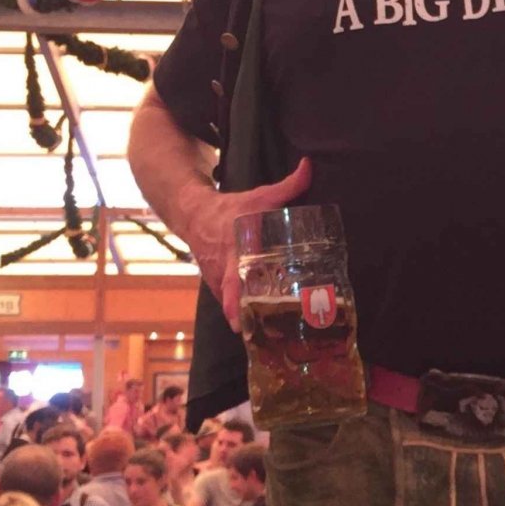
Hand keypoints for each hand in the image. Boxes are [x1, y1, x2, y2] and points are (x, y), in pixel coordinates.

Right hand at [183, 158, 312, 330]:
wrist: (195, 215)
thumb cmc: (231, 208)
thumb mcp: (258, 195)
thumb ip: (288, 185)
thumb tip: (310, 166)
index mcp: (232, 253)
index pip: (231, 281)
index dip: (235, 302)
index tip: (241, 320)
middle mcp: (223, 272)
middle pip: (232, 303)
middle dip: (246, 320)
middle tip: (267, 337)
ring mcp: (218, 282)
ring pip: (232, 307)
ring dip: (249, 321)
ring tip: (274, 339)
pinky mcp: (218, 287)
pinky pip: (230, 305)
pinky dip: (244, 315)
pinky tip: (264, 328)